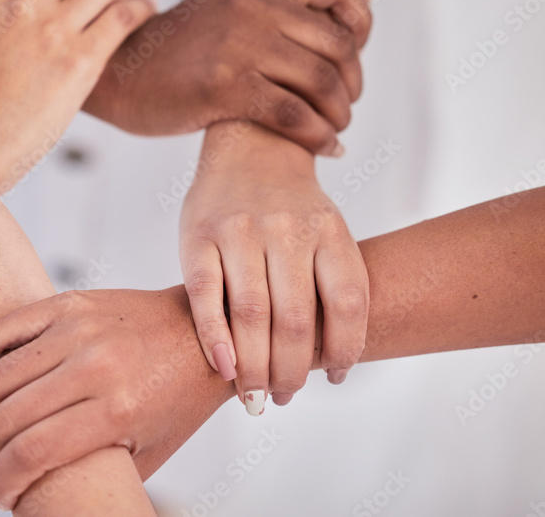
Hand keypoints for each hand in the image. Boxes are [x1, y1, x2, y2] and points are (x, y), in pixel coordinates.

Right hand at [0, 287, 231, 509]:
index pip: (31, 454)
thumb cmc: (176, 397)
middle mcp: (95, 367)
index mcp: (117, 411)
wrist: (202, 334)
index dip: (0, 482)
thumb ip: (97, 471)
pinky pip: (1, 330)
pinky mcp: (67, 304)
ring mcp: (79, 330)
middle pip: (6, 417)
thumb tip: (48, 495)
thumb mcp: (148, 451)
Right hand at [84, 0, 370, 154]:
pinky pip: (295, 115)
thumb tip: (340, 37)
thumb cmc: (179, 50)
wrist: (121, 74)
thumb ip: (273, 9)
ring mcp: (239, 43)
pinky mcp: (225, 86)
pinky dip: (319, 137)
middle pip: (337, 43)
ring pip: (322, 82)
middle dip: (352, 83)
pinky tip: (327, 148)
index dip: (360, 21)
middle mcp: (252, 2)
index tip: (353, 53)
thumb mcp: (226, 7)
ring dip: (339, 114)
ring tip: (336, 129)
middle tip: (345, 105)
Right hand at [180, 124, 367, 411]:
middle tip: (282, 397)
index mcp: (329, 230)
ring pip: (250, 313)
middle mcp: (286, 228)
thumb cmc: (291, 209)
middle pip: (295, 318)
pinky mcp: (197, 235)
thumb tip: (330, 364)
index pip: (347, 303)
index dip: (345, 349)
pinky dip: (214, 338)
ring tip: (254, 395)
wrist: (248, 147)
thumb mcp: (328, 230)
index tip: (332, 376)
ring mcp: (239, 229)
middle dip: (290, 371)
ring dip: (253, 366)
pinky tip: (224, 367)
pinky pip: (204, 295)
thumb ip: (330, 283)